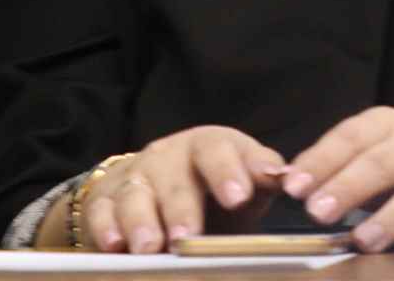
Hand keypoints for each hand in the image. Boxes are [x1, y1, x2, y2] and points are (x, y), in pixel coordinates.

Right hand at [79, 127, 287, 252]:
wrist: (155, 184)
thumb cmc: (209, 189)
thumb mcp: (242, 181)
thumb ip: (264, 178)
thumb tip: (291, 179)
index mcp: (207, 147)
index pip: (218, 149)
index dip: (228, 170)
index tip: (239, 197)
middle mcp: (168, 157)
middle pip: (174, 178)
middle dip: (181, 207)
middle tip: (188, 236)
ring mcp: (135, 177)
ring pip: (135, 194)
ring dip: (142, 221)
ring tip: (150, 247)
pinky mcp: (105, 200)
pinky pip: (101, 211)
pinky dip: (106, 228)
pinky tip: (115, 246)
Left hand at [283, 106, 393, 252]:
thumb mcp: (384, 151)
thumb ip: (340, 166)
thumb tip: (286, 183)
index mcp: (391, 126)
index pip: (350, 138)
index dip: (320, 160)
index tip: (292, 186)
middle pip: (380, 163)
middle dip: (346, 187)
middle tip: (316, 210)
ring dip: (388, 217)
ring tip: (363, 239)